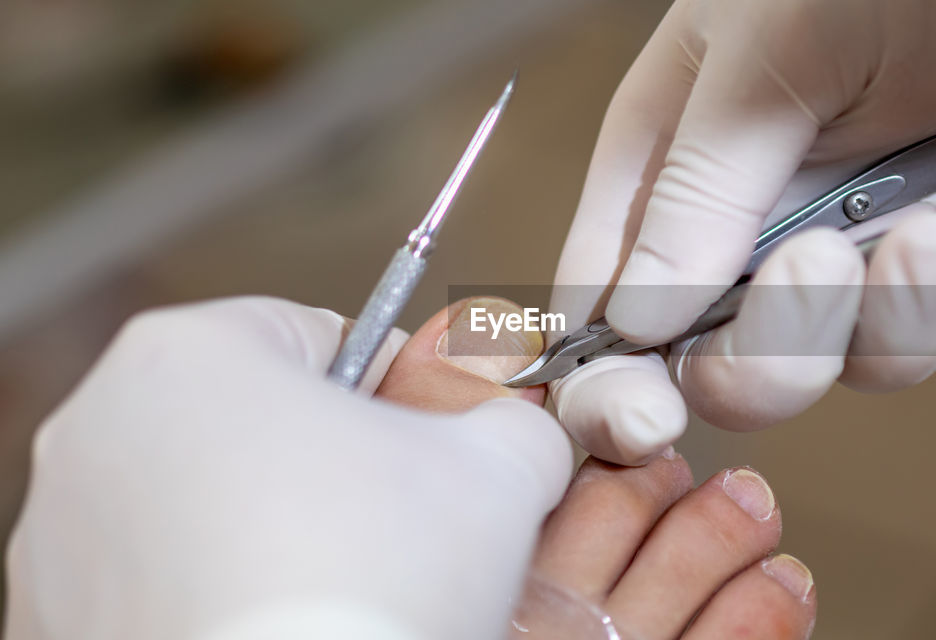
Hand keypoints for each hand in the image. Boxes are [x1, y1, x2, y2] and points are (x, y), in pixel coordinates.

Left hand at [5, 297, 570, 639]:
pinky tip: (278, 619)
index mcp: (191, 354)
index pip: (323, 334)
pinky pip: (161, 574)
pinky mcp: (57, 612)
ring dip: (269, 524)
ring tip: (335, 579)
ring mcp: (64, 526)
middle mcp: (101, 425)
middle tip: (389, 521)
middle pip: (256, 416)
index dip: (392, 389)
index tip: (421, 445)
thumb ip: (514, 421)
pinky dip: (216, 588)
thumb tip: (515, 429)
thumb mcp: (497, 473)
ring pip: (204, 497)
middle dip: (327, 461)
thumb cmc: (373, 585)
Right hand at [549, 0, 935, 463]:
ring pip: (855, 370)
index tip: (638, 418)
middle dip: (778, 346)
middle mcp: (758, 236)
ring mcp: (861, 262)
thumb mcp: (767, 52)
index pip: (609, 308)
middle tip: (821, 259)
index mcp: (675, 176)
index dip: (610, 380)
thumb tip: (635, 322)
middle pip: (729, 370)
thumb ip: (700, 186)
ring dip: (898, 316)